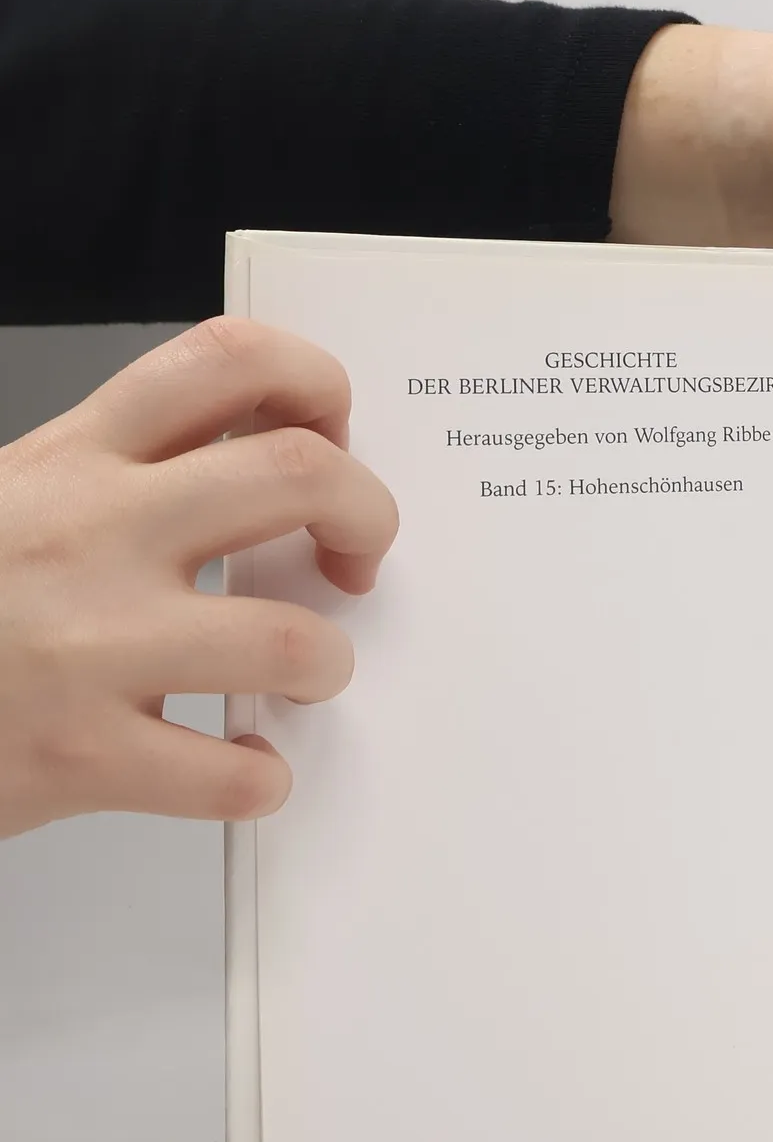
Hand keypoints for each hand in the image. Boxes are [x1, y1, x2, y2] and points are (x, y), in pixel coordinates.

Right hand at [0, 319, 397, 838]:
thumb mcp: (19, 496)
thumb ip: (128, 471)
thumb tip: (274, 458)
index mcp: (76, 457)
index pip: (225, 360)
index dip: (313, 381)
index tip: (335, 428)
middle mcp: (91, 532)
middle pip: (298, 475)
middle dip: (368, 515)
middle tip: (358, 559)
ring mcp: (87, 646)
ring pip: (287, 638)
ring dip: (324, 663)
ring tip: (301, 676)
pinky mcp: (78, 755)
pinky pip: (225, 773)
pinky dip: (257, 781)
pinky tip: (242, 772)